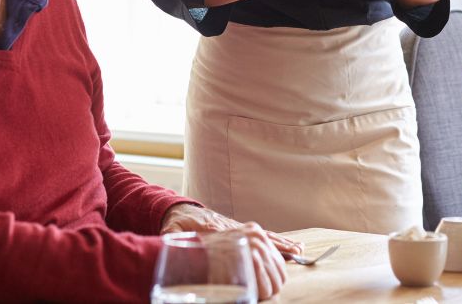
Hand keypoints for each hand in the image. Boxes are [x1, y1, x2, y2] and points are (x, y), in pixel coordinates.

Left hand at [161, 205, 299, 298]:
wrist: (180, 209)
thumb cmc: (177, 223)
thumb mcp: (172, 231)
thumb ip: (170, 237)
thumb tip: (164, 241)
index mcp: (217, 229)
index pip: (240, 236)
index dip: (255, 243)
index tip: (267, 247)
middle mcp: (232, 227)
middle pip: (259, 236)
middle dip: (277, 244)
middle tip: (296, 252)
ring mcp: (237, 227)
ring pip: (263, 235)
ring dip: (280, 242)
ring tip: (298, 250)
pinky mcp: (238, 229)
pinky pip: (260, 235)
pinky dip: (274, 240)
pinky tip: (286, 245)